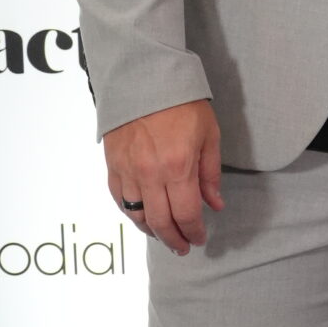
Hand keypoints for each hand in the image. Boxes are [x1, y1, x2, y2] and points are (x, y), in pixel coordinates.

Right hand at [104, 100, 223, 255]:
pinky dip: (132, 214)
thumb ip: (210, 174)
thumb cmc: (183, 104)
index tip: (200, 239)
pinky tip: (142, 218)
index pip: (187, 214)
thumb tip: (215, 205)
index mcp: (178, 167)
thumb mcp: (209, 135)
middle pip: (160, 222)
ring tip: (164, 236)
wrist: (144, 79)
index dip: (194, 232)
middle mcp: (150, 175)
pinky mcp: (112, 166)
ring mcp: (127, 171)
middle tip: (183, 247)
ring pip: (137, 215)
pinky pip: (120, 200)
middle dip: (174, 239)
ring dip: (152, 231)